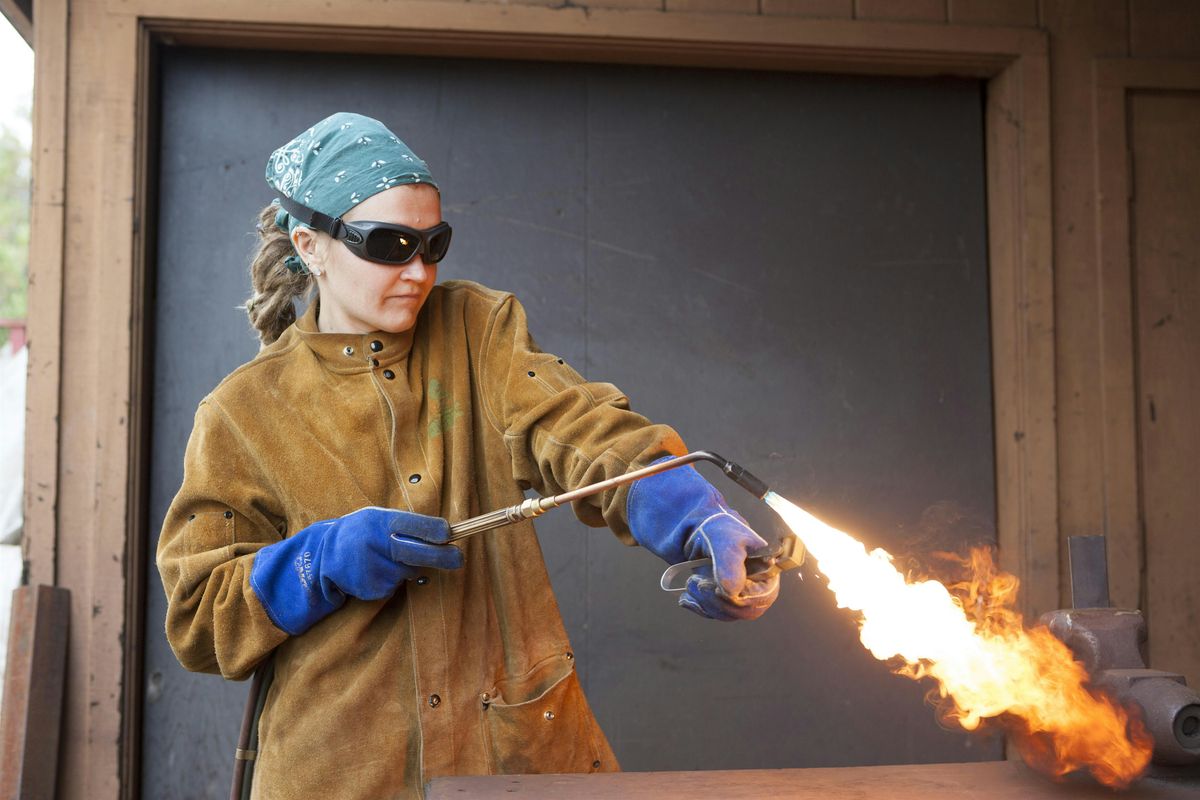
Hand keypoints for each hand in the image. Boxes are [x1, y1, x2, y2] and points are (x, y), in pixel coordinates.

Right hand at [250, 507, 462, 634]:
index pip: (410, 524)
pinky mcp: (370, 588)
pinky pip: (395, 585)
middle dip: (441, 557)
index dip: (432, 530)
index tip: (450, 534)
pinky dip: (393, 580)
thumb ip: (405, 526)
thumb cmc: (362, 533)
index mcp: (378, 520)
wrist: (324, 556)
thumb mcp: (377, 519)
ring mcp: (370, 568)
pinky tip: (376, 571)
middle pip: (415, 553)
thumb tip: (445, 535)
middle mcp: (373, 543)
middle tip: (458, 558)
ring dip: (408, 568)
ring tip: (386, 558)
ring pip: (408, 572)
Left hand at [627, 457, 779, 620]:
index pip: (761, 597)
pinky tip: (687, 597)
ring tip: (691, 583)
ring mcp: (742, 594)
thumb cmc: (717, 530)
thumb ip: (729, 563)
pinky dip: (699, 607)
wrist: (698, 531)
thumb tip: (733, 591)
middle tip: (695, 582)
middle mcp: (758, 585)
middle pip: (745, 610)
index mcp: (767, 570)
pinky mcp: (725, 600)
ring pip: (728, 614)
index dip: (739, 598)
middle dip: (717, 600)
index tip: (716, 588)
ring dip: (705, 602)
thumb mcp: (723, 541)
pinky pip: (715, 614)